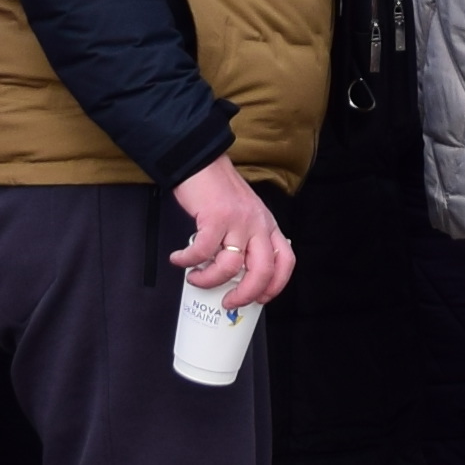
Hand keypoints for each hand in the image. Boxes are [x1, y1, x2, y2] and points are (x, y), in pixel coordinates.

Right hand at [166, 158, 295, 313]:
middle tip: (227, 302)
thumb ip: (246, 240)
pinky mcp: (215, 217)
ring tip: (195, 278)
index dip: (275, 286)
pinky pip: (202, 252)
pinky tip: (179, 259)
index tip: (260, 299)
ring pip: (230, 267)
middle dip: (245, 295)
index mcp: (267, 225)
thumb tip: (235, 276)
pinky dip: (188, 261)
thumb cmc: (219, 191)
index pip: (285, 261)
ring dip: (209, 280)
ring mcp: (238, 221)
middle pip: (262, 271)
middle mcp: (258, 224)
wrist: (201, 162)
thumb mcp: (245, 215)